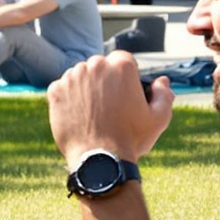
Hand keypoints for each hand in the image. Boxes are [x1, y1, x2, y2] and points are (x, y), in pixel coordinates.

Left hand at [48, 51, 174, 168]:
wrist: (99, 159)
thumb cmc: (131, 139)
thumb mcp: (159, 118)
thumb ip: (164, 94)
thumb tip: (161, 81)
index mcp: (122, 66)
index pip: (122, 60)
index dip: (124, 76)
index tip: (124, 92)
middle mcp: (95, 66)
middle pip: (99, 66)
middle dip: (104, 80)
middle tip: (108, 105)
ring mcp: (72, 77)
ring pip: (79, 76)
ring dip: (85, 87)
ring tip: (93, 111)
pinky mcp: (55, 91)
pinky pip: (62, 87)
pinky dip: (68, 98)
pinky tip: (78, 114)